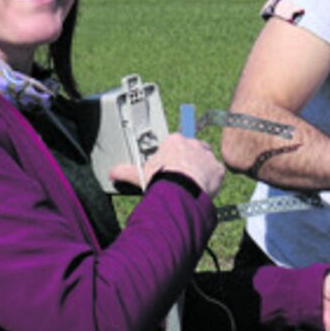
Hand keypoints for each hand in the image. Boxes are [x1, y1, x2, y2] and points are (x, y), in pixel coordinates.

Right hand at [109, 133, 224, 197]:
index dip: (171, 157)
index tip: (169, 167)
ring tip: (192, 184)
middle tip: (180, 177)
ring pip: (205, 160)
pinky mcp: (217, 169)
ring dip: (200, 169)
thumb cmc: (161, 179)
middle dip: (187, 161)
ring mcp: (207, 155)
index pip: (174, 145)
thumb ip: (126, 171)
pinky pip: (216, 172)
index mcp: (174, 141)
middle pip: (191, 150)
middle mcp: (193, 143)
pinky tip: (204, 188)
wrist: (181, 189)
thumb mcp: (141, 173)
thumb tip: (112, 173)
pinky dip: (211, 180)